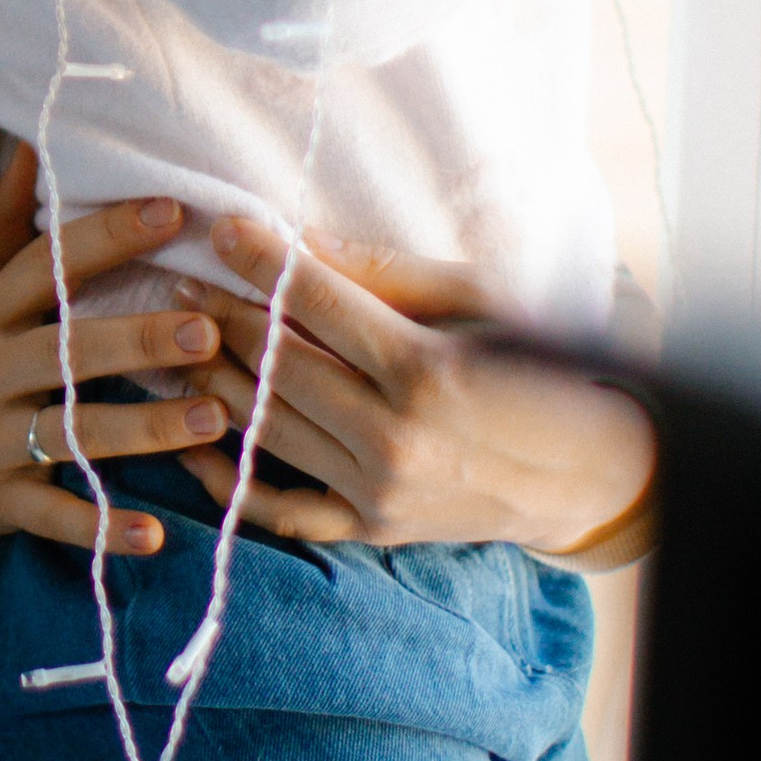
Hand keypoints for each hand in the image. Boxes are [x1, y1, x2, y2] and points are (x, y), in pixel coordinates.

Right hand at [0, 158, 224, 760]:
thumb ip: (6, 225)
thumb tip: (29, 139)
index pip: (46, 265)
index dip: (107, 237)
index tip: (174, 210)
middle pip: (66, 351)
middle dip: (139, 338)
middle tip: (211, 326)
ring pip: (71, 434)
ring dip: (145, 430)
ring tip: (216, 418)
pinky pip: (55, 517)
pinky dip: (104, 529)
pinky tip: (158, 536)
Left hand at [166, 217, 655, 552]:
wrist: (582, 472)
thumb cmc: (530, 368)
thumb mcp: (476, 303)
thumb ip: (382, 273)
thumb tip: (295, 240)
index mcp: (425, 370)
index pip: (317, 305)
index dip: (262, 263)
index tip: (222, 233)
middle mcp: (394, 437)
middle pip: (278, 367)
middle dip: (223, 317)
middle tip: (184, 283)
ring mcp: (377, 490)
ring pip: (265, 429)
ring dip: (211, 381)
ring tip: (178, 340)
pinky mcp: (369, 528)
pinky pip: (278, 509)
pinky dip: (226, 477)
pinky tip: (189, 437)